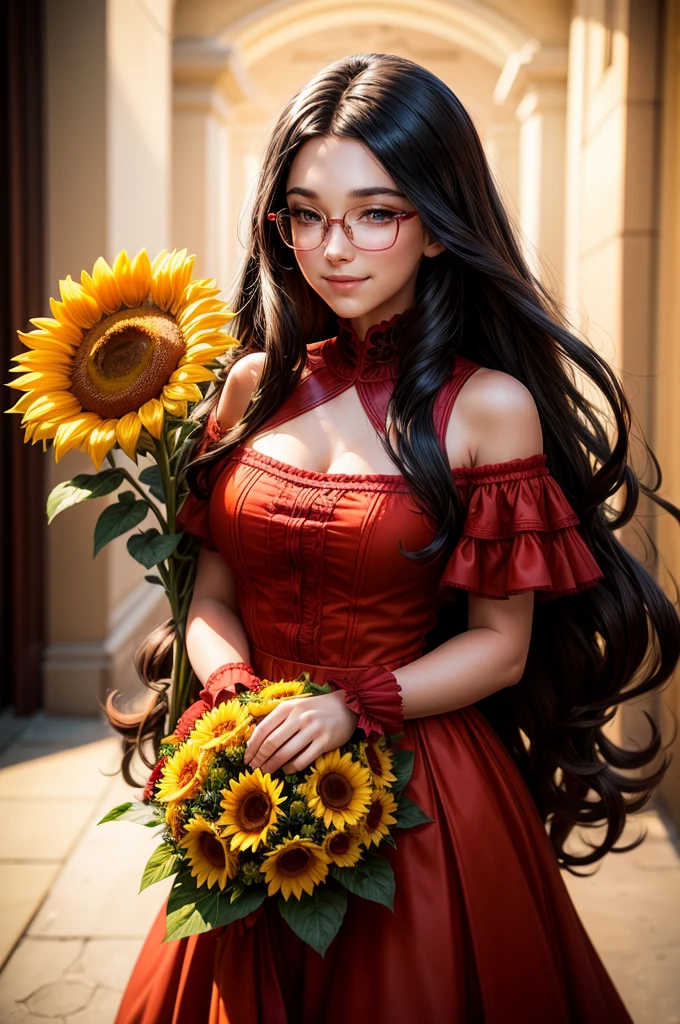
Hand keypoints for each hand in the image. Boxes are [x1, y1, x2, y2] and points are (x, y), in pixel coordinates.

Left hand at [243, 690, 359, 774]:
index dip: (252, 745)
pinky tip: (287, 769)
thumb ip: (278, 718)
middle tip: (254, 767)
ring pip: (286, 753)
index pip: (263, 728)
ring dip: (272, 765)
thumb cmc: (316, 708)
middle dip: (260, 758)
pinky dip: (291, 768)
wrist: (347, 706)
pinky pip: (303, 760)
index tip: (246, 757)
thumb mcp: (296, 706)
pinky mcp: (325, 742)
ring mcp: (313, 729)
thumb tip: (255, 737)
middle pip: (272, 743)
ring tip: (266, 771)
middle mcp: (300, 717)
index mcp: (289, 707)